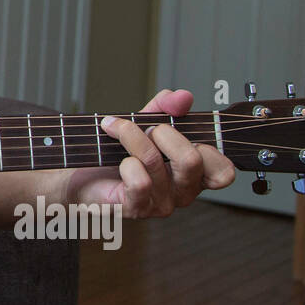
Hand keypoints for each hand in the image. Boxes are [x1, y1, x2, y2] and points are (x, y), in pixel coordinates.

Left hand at [63, 88, 235, 216]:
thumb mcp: (145, 122)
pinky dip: (125, 162)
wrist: (81, 173)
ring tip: (117, 130)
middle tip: (146, 129)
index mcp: (195, 175)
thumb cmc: (117, 152)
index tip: (178, 130)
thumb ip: (165, 107)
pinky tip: (118, 161)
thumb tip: (182, 96)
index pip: (224, 172)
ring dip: (132, 137)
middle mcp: (183, 193)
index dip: (208, 148)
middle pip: (191, 160)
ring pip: (155, 161)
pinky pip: (138, 181)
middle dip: (162, 132)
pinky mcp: (136, 208)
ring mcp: (161, 204)